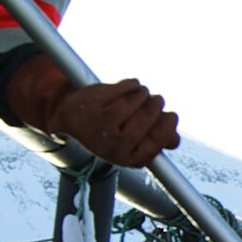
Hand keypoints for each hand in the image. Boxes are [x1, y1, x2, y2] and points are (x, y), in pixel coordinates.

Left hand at [44, 78, 179, 165]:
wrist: (68, 121)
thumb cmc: (104, 133)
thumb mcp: (128, 145)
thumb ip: (152, 143)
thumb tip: (174, 140)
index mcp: (126, 158)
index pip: (158, 141)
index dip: (167, 126)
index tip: (170, 116)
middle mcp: (113, 144)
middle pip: (149, 116)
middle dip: (156, 105)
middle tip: (155, 101)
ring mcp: (101, 122)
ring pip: (137, 99)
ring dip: (143, 93)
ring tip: (140, 94)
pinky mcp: (94, 102)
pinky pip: (125, 87)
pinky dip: (131, 84)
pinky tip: (130, 86)